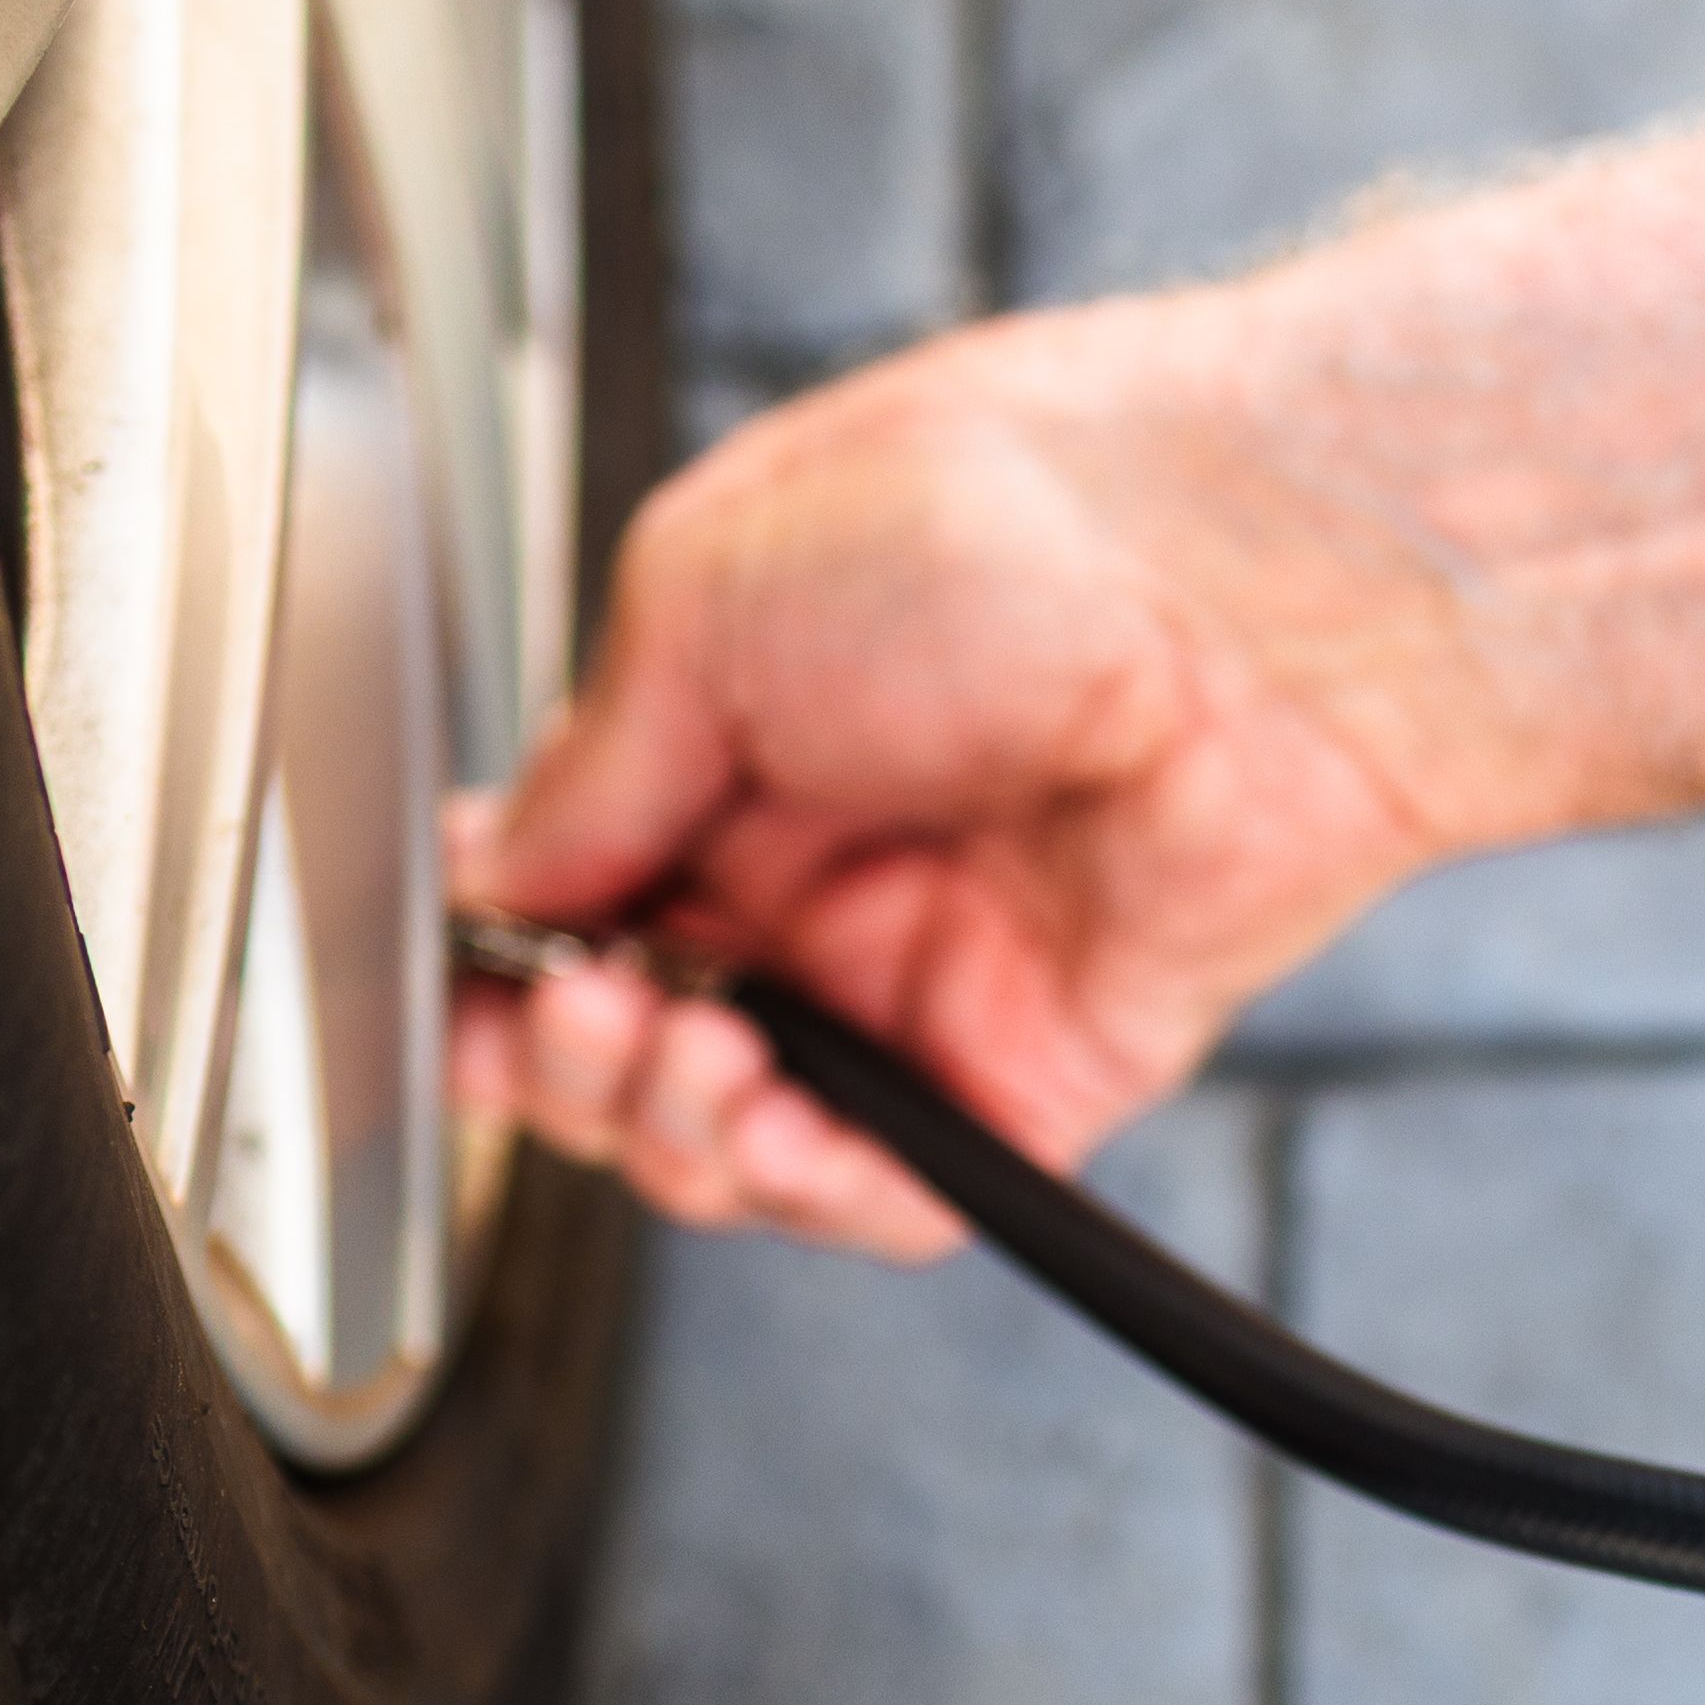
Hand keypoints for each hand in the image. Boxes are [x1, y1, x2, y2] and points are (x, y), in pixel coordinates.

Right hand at [447, 309, 1466, 1257]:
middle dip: (563, 1058)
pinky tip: (774, 1122)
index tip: (457, 981)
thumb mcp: (708, 591)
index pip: (573, 901)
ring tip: (679, 1043)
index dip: (499, 962)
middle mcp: (824, 866)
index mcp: (734, 738)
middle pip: (632, 1044)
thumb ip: (588, 765)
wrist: (1248, 580)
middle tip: (573, 1010)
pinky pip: (891, 1190)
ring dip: (666, 1124)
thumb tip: (497, 876)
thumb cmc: (1016, 514)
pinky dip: (809, 1186)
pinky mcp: (1030, 1070)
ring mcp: (923, 976)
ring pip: (738, 1139)